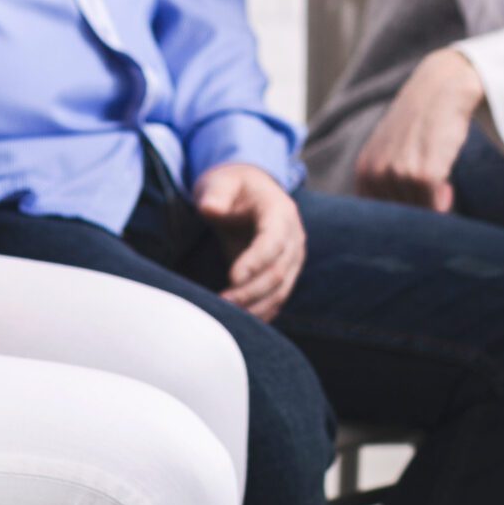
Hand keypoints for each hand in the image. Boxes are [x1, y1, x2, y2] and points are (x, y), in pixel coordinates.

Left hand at [193, 163, 306, 321]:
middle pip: (278, 271)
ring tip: (227, 317)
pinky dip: (262, 312)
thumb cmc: (232, 187)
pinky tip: (241, 322)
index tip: (232, 277)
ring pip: (281, 290)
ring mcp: (292, 258)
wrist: (250, 193)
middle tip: (221, 303)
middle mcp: (293, 237)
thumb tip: (210, 208)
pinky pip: (278, 298)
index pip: (273, 241)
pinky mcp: (284, 273)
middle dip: (251, 291)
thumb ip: (216, 194)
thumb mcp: (222, 181)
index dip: (256, 261)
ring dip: (255, 307)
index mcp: (280, 212)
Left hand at [351, 48, 483, 212]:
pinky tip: (448, 187)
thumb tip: (397, 223)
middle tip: (431, 199)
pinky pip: (435, 206)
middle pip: (398, 218)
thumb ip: (385, 181)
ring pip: (418, 213)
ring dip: (432, 207)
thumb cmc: (419, 123)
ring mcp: (399, 173)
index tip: (413, 213)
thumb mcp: (389, 149)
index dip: (398, 220)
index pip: (376, 216)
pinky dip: (443, 201)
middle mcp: (376, 173)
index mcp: (364, 170)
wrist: (440, 89)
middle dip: (417, 215)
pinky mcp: (423, 173)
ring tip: (440, 186)